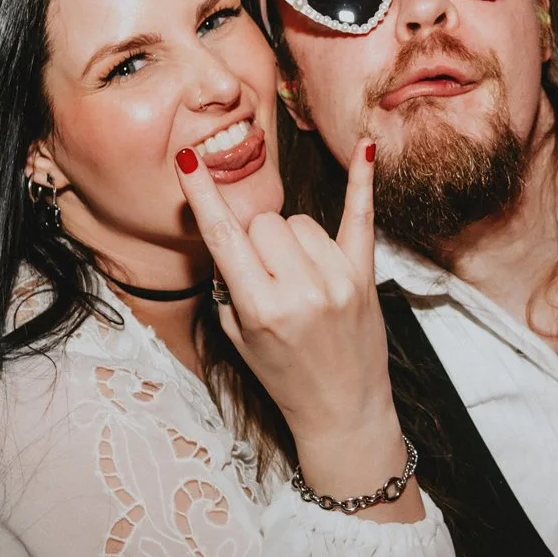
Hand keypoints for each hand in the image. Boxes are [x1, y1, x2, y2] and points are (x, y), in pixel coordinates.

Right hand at [179, 137, 412, 516]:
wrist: (343, 410)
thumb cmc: (285, 376)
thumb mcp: (239, 338)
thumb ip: (230, 283)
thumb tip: (227, 229)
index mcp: (262, 309)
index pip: (226, 239)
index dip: (204, 198)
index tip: (189, 163)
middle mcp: (301, 291)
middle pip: (263, 223)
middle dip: (256, 241)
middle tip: (266, 276)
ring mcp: (338, 280)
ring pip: (299, 222)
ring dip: (292, 240)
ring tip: (299, 279)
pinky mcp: (366, 276)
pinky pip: (362, 217)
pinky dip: (363, 182)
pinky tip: (368, 147)